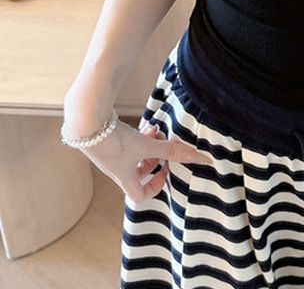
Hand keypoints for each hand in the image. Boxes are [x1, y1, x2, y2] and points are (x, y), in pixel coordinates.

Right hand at [75, 119, 210, 202]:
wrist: (87, 124)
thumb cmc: (115, 141)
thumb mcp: (147, 146)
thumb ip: (171, 151)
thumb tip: (199, 158)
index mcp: (124, 178)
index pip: (139, 196)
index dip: (155, 188)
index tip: (165, 171)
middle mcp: (116, 169)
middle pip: (137, 174)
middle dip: (153, 161)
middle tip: (161, 147)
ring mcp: (110, 155)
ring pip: (133, 156)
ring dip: (147, 145)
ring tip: (154, 131)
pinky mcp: (107, 140)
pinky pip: (127, 143)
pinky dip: (138, 136)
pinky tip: (145, 125)